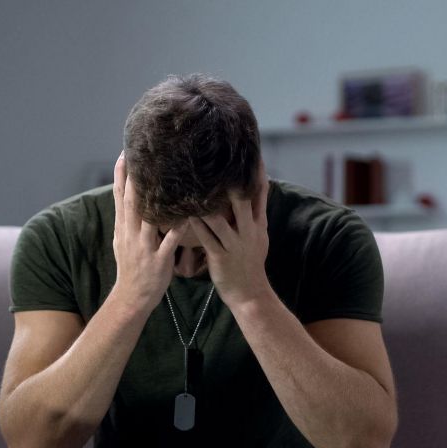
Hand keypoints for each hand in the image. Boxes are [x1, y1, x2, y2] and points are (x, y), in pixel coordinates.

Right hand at [111, 152, 185, 311]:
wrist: (131, 298)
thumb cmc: (131, 268)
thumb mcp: (122, 241)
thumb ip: (127, 220)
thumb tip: (128, 198)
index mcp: (123, 228)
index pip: (119, 197)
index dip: (121, 175)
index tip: (124, 154)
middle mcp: (131, 234)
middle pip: (132, 202)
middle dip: (135, 178)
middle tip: (142, 156)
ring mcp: (144, 247)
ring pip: (149, 218)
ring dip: (156, 198)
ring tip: (167, 177)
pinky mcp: (158, 260)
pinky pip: (170, 241)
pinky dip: (178, 228)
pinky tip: (188, 215)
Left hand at [188, 162, 272, 309]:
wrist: (250, 294)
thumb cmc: (250, 264)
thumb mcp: (260, 238)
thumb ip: (256, 216)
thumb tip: (255, 193)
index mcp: (259, 226)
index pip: (261, 194)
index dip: (257, 173)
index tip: (252, 153)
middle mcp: (249, 232)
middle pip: (242, 202)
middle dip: (231, 182)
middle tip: (218, 162)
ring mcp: (234, 245)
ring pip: (219, 220)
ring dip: (205, 203)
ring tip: (192, 185)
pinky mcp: (220, 257)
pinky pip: (205, 238)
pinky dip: (195, 225)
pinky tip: (185, 213)